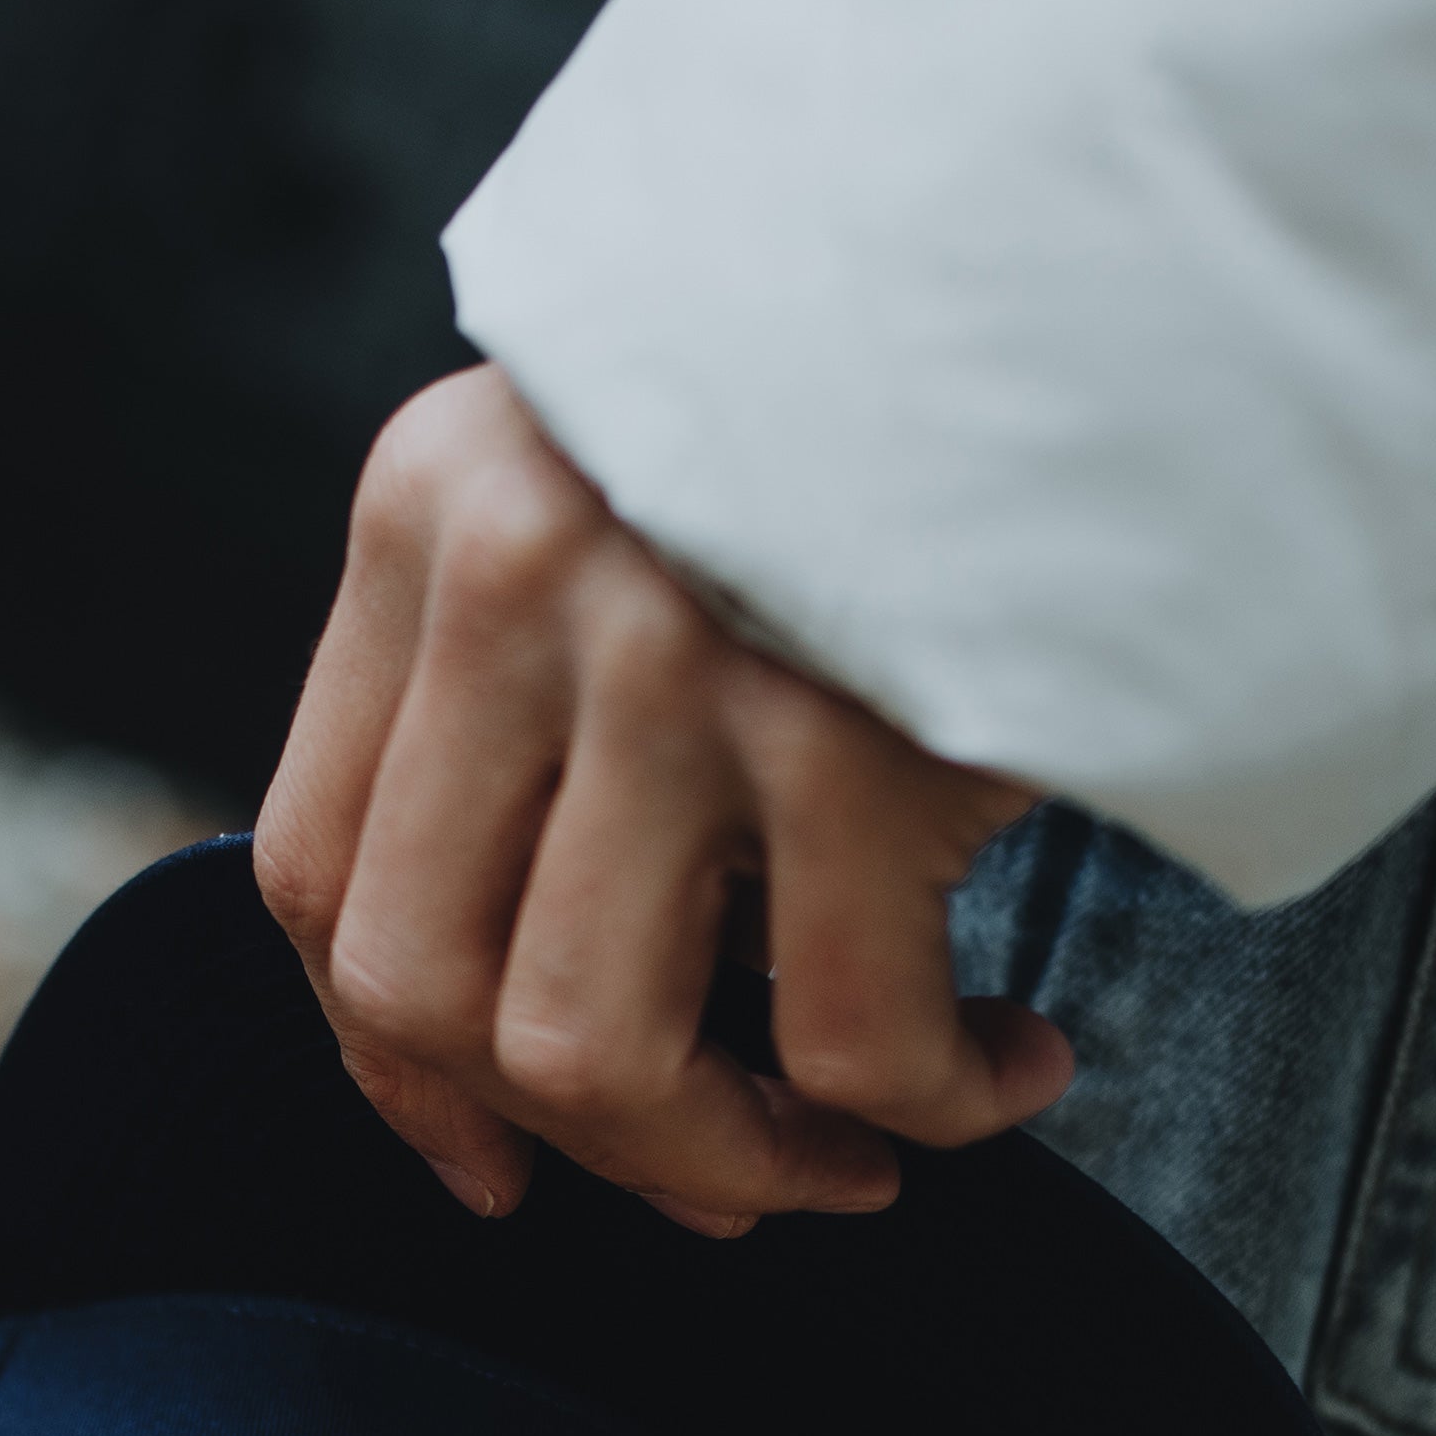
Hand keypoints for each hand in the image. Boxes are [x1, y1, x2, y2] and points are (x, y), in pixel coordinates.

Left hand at [253, 365, 1071, 1235]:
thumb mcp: (652, 498)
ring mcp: (665, 657)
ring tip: (859, 1154)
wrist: (1120, 252)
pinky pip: (849, 1040)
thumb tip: (561, 1036)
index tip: (492, 1162)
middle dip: (580, 1144)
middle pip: (428, 990)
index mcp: (435, 520)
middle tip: (721, 1183)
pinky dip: (931, 1102)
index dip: (391, 1069)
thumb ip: (557, 691)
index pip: (315, 867)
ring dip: (735, 1161)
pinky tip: (1009, 1069)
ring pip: (590, 1052)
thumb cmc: (906, 425)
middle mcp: (512, 579)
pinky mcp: (847, 729)